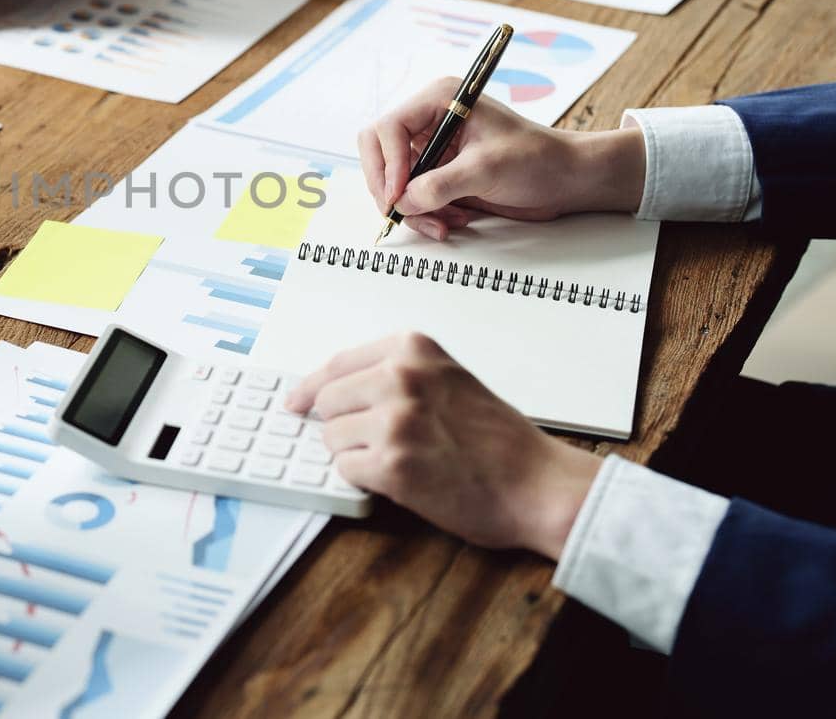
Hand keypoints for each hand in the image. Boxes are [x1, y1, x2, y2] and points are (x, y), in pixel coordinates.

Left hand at [285, 332, 600, 558]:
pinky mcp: (392, 466)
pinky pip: (346, 470)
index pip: (336, 364)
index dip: (312, 388)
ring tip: (397, 461)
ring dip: (355, 454)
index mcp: (412, 349)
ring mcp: (394, 421)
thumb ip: (397, 375)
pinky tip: (399, 479)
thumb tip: (335, 391)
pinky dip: (365, 479)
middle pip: (327, 401)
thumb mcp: (448, 380)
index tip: (297, 401)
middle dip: (340, 425)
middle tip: (370, 442)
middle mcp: (400, 377)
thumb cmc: (498, 440)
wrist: (538, 485)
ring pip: (331, 438)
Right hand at [358, 78, 645, 240]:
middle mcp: (430, 121)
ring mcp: (434, 149)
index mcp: (439, 101)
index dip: (386, 164)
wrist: (566, 179)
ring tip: (444, 224)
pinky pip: (413, 198)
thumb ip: (439, 185)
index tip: (398, 196)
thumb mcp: (486, 169)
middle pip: (380, 154)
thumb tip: (402, 202)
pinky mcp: (440, 174)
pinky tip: (453, 221)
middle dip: (390, 188)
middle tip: (402, 214)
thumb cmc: (537, 159)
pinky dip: (426, 215)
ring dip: (414, 208)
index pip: (387, 129)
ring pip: (394, 182)